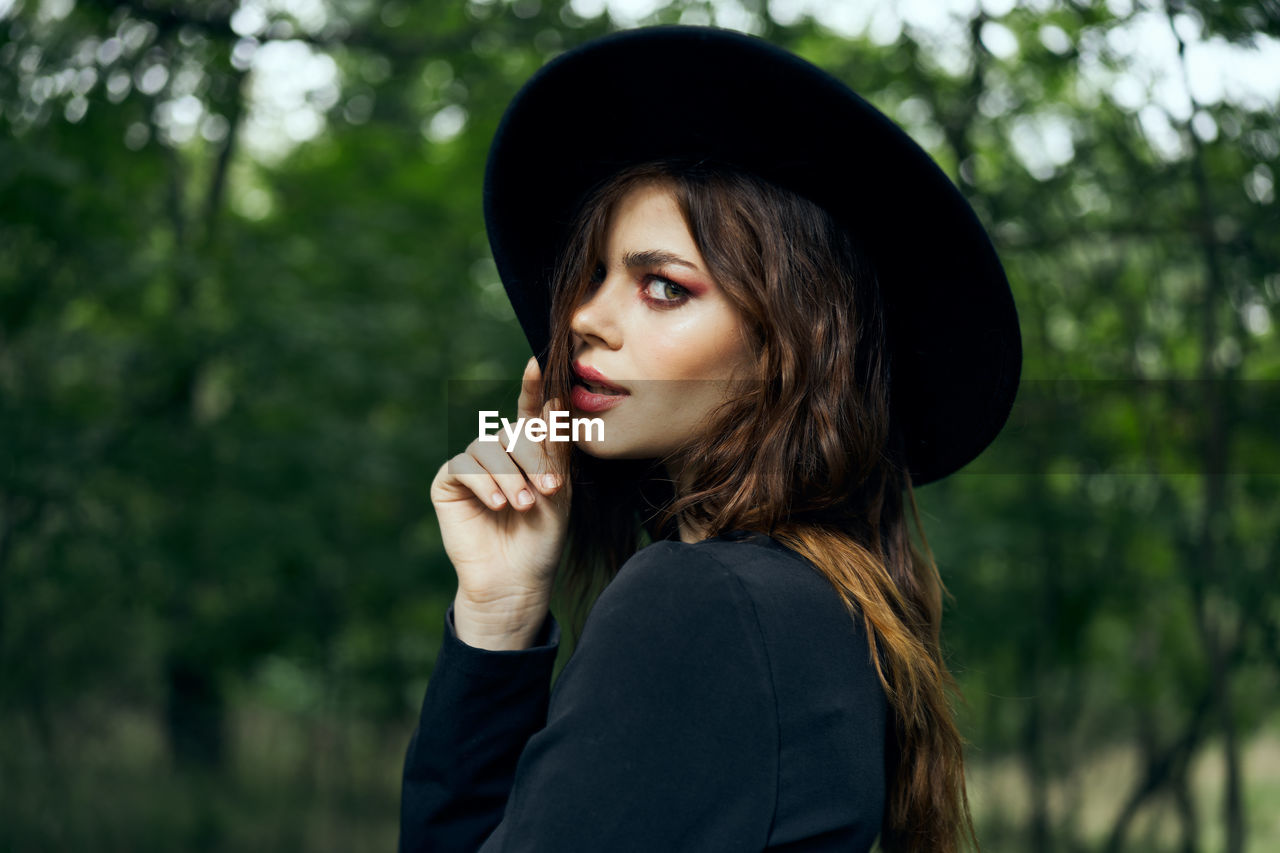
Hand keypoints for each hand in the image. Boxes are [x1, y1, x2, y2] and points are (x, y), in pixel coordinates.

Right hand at [430, 357, 570, 648]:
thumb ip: (554, 448)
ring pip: (487, 448)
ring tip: (524, 505)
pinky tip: (497, 505)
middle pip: (511, 431)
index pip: (529, 412)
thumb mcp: (558, 490)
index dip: (531, 387)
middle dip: (533, 459)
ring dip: (510, 476)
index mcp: (527, 450)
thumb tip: (553, 401)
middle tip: (549, 489)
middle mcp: (497, 452)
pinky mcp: (447, 483)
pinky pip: (463, 467)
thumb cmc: (541, 538)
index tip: (537, 364)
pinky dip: (483, 482)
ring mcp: (471, 466)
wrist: (517, 580)